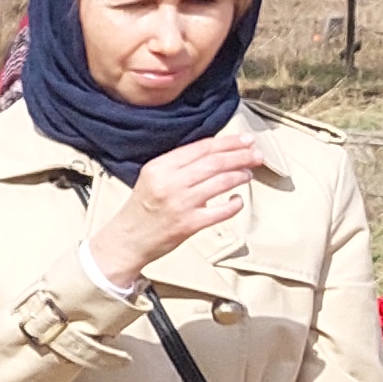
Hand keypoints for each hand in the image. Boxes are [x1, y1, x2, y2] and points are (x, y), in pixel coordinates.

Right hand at [87, 136, 259, 286]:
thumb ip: (179, 164)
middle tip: (256, 155)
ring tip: (248, 173)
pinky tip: (238, 199)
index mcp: (159, 167)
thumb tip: (216, 153)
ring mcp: (180, 204)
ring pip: (221, 182)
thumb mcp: (152, 177)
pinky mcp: (189, 224)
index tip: (245, 140)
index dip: (229, 142)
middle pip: (215, 162)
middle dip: (241, 156)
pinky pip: (222, 211)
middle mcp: (169, 183)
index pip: (201, 147)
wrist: (126, 241)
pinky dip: (235, 204)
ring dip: (240, 176)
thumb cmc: (141, 209)